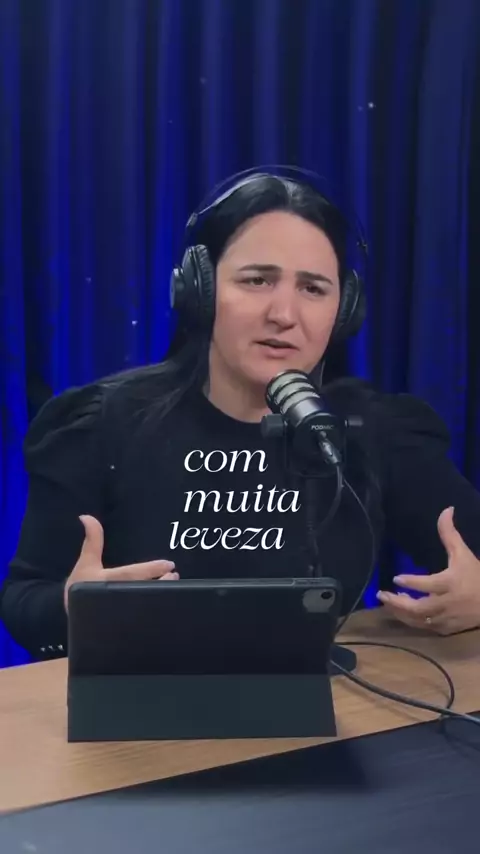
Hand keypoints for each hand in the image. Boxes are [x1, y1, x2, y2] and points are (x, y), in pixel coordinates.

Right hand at [64, 515, 178, 611]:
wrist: (70, 618)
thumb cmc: (79, 587)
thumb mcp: (85, 563)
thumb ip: (92, 540)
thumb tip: (87, 516)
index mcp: (106, 582)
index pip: (132, 574)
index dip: (151, 569)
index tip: (169, 564)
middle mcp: (115, 599)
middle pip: (143, 591)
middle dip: (163, 583)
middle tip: (175, 574)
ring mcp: (120, 614)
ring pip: (146, 606)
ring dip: (163, 595)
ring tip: (174, 584)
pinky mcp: (123, 626)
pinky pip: (143, 619)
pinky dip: (156, 612)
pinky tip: (166, 604)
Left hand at [376, 507, 479, 634]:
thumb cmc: (476, 576)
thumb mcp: (463, 553)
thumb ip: (450, 534)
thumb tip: (446, 510)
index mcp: (452, 583)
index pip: (429, 584)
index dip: (412, 582)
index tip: (396, 578)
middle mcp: (448, 603)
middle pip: (419, 608)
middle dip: (398, 602)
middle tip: (381, 594)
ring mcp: (446, 618)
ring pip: (419, 620)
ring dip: (400, 612)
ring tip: (387, 601)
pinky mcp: (446, 629)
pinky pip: (424, 627)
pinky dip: (411, 620)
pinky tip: (402, 611)